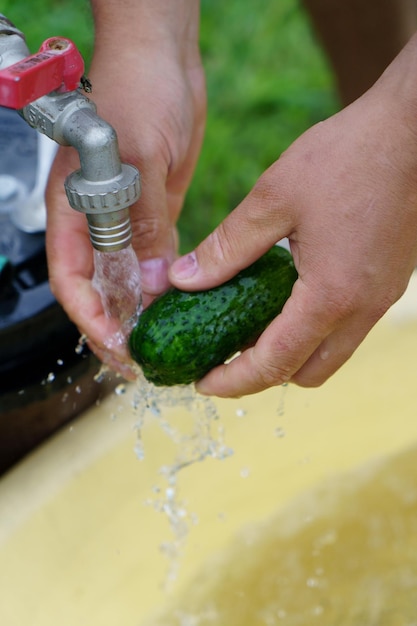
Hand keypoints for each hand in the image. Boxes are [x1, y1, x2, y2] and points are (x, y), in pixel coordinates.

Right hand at [46, 7, 205, 374]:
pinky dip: (163, 285)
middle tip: (141, 360)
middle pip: (97, 288)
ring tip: (161, 344)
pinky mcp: (154, 212)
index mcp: (75, 209)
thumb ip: (142, 221)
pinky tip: (179, 305)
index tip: (116, 345)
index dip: (89, 317)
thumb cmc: (137, 88)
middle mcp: (96, 220)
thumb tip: (152, 281)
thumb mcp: (140, 158)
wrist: (162, 56)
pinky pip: (155, 257)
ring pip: (126, 278)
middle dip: (114, 326)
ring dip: (139, 312)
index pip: (71, 279)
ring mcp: (126, 218)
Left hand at [169, 44, 416, 396]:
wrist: (412, 130)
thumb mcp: (273, 199)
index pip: (275, 364)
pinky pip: (346, 329)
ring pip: (330, 355)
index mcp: (330, 295)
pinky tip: (287, 299)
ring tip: (251, 329)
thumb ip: (226, 247)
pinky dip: (313, 330)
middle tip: (225, 354)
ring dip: (290, 354)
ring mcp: (380, 299)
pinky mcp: (387, 284)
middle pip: (307, 374)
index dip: (234, 381)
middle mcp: (361, 309)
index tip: (203, 383)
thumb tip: (183, 280)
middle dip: (263, 375)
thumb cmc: (347, 157)